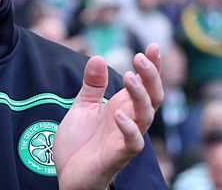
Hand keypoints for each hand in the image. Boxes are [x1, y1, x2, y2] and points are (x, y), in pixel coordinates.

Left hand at [54, 44, 162, 189]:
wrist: (69, 176)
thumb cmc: (80, 144)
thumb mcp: (83, 107)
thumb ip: (92, 85)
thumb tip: (98, 56)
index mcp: (123, 107)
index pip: (144, 84)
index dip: (152, 66)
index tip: (152, 45)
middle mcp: (130, 121)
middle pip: (153, 96)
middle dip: (151, 76)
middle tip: (140, 56)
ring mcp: (126, 138)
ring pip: (146, 115)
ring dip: (140, 95)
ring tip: (129, 76)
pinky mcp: (118, 155)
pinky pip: (132, 142)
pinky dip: (128, 128)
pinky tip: (117, 114)